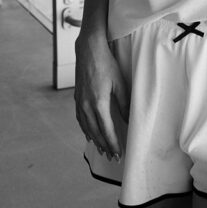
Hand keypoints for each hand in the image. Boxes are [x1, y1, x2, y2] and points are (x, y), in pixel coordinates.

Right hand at [74, 35, 129, 160]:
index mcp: (98, 103)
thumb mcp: (119, 82)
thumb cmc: (106, 64)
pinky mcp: (77, 98)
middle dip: (104, 146)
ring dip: (95, 140)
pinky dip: (85, 129)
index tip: (118, 154)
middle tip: (112, 157)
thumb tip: (129, 119)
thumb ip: (124, 103)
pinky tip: (89, 134)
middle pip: (95, 132)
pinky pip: (80, 119)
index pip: (107, 130)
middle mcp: (86, 106)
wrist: (88, 50)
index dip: (113, 143)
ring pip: (87, 127)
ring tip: (102, 150)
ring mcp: (80, 102)